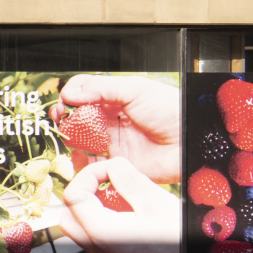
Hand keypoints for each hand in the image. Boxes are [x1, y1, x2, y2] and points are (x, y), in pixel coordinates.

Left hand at [56, 155, 182, 252]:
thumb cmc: (180, 245)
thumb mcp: (157, 203)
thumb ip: (130, 180)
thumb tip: (114, 164)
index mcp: (102, 232)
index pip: (73, 196)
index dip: (88, 175)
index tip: (109, 169)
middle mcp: (99, 249)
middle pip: (69, 215)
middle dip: (83, 191)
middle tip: (105, 180)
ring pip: (81, 228)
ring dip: (92, 206)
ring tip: (118, 195)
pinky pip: (97, 239)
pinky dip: (102, 220)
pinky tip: (127, 212)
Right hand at [61, 73, 183, 183]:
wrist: (191, 140)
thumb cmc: (170, 109)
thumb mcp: (134, 89)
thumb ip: (100, 88)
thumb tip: (69, 93)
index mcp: (114, 99)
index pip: (83, 94)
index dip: (70, 98)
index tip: (64, 104)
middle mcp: (111, 120)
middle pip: (78, 118)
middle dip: (66, 119)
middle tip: (61, 122)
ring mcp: (114, 142)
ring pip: (82, 141)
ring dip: (72, 140)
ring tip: (70, 139)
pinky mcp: (119, 164)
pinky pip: (95, 164)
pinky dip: (83, 163)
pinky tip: (80, 157)